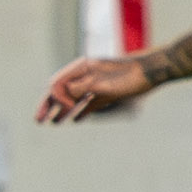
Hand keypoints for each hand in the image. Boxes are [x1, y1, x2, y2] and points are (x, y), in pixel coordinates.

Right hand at [36, 52, 151, 120]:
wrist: (152, 72)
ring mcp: (96, 83)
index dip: (56, 98)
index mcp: (81, 68)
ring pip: (74, 98)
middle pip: (62, 90)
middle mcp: (85, 74)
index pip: (57, 83)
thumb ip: (77, 89)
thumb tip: (58, 96)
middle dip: (49, 105)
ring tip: (54, 123)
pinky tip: (76, 120)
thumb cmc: (127, 77)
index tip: (68, 109)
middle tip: (38, 121)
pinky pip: (88, 103)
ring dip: (63, 110)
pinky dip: (80, 111)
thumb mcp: (100, 84)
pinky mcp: (107, 92)